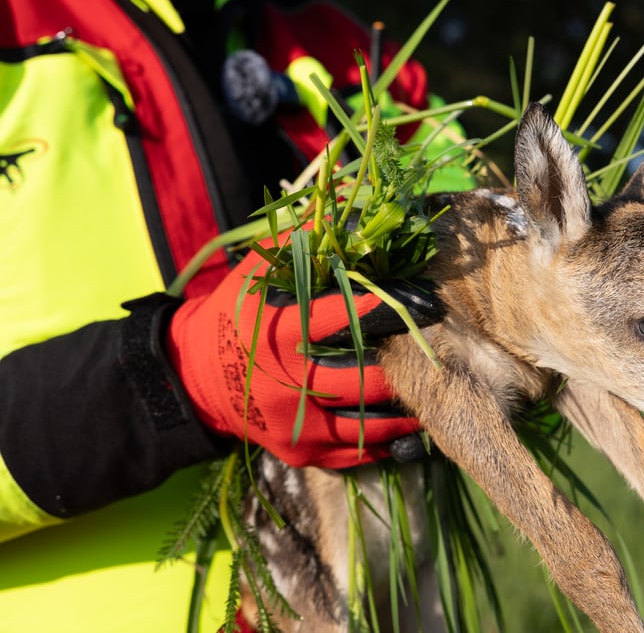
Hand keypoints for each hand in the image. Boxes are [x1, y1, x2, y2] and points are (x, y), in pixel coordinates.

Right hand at [165, 246, 439, 468]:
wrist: (194, 378)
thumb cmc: (236, 314)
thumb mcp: (258, 272)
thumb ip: (302, 238)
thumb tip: (346, 194)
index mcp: (278, 331)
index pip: (343, 318)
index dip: (388, 308)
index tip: (426, 300)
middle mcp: (286, 381)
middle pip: (363, 376)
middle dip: (407, 360)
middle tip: (445, 345)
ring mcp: (294, 423)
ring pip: (367, 421)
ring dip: (407, 406)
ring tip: (442, 387)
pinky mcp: (300, 453)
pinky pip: (356, 453)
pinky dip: (389, 441)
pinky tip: (415, 426)